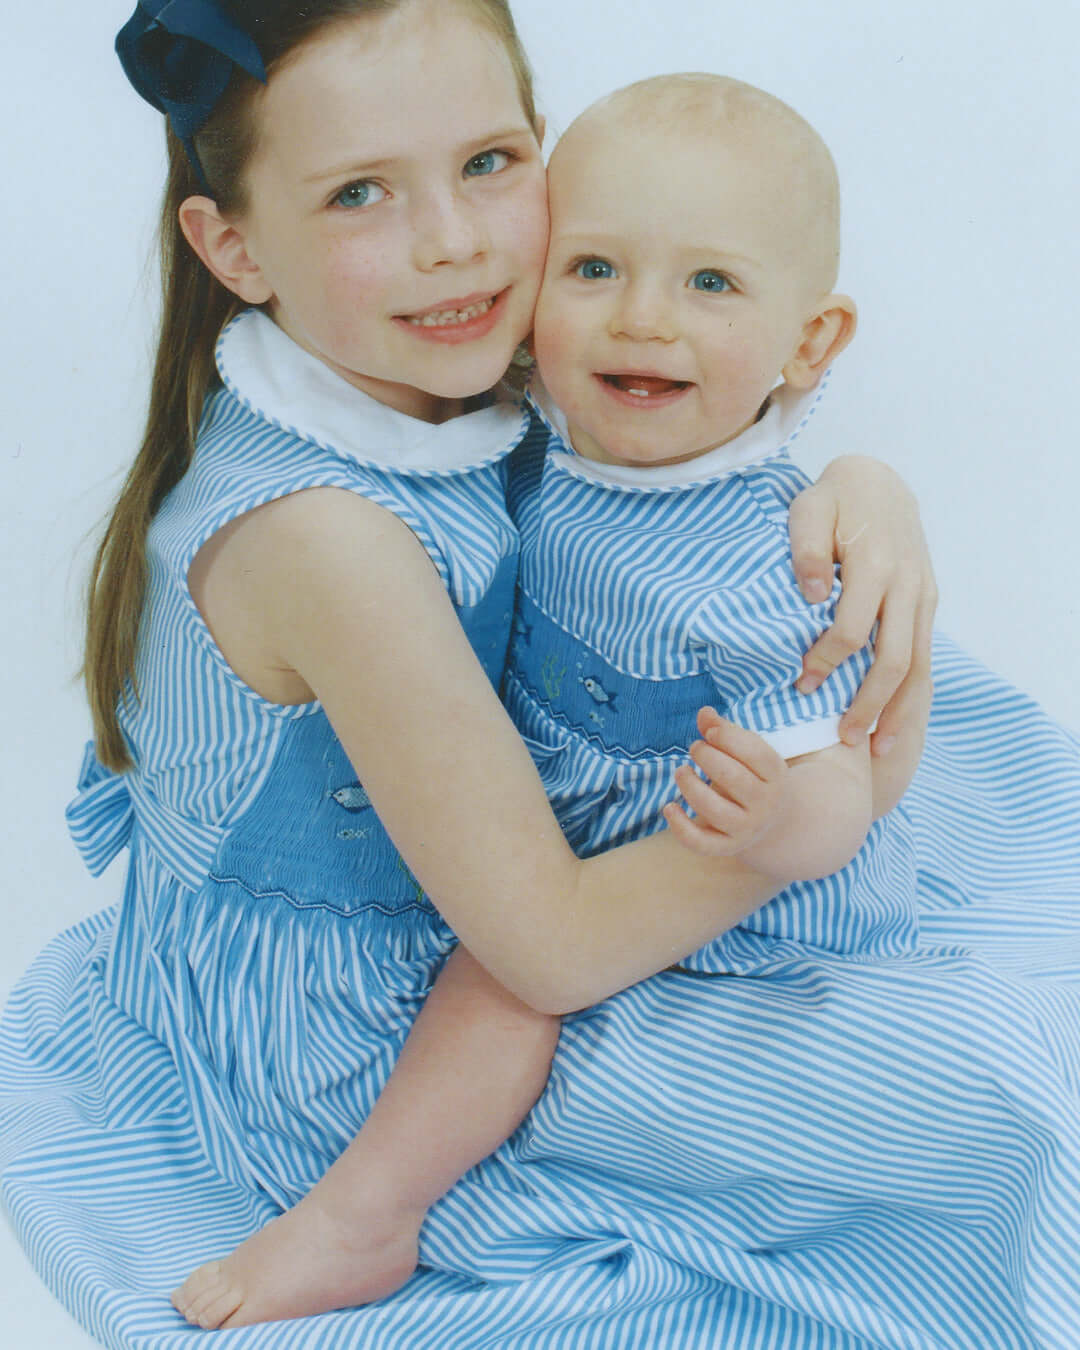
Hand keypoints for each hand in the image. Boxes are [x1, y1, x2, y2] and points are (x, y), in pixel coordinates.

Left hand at [663, 708, 789, 863]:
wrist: (772, 822)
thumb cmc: (752, 775)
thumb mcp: (747, 752)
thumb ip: (725, 731)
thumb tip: (704, 713)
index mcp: (775, 775)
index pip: (756, 753)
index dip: (729, 738)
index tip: (711, 733)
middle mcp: (764, 804)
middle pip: (733, 778)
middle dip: (707, 757)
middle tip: (695, 748)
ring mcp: (746, 828)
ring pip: (714, 810)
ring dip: (691, 786)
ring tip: (681, 771)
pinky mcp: (726, 846)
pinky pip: (701, 843)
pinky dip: (680, 827)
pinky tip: (669, 807)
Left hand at [787, 455, 936, 754]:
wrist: (878, 481)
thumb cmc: (834, 500)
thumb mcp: (808, 511)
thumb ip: (807, 550)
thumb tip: (813, 595)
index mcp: (876, 566)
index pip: (853, 630)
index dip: (827, 662)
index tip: (802, 684)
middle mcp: (907, 585)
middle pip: (894, 660)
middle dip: (870, 705)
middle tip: (843, 740)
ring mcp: (923, 596)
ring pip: (918, 666)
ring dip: (899, 710)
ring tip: (880, 750)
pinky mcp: (927, 602)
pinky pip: (923, 655)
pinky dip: (912, 693)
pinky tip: (896, 721)